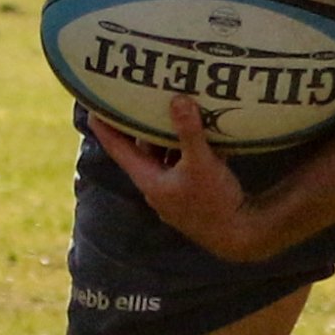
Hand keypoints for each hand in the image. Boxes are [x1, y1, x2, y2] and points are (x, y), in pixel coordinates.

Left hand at [87, 98, 271, 261]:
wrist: (240, 235)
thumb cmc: (215, 203)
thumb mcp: (202, 163)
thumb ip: (189, 132)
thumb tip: (178, 100)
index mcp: (149, 180)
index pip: (117, 149)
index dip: (105, 127)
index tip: (94, 106)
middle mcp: (156, 186)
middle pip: (143, 150)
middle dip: (142, 125)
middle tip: (140, 98)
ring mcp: (174, 192)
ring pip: (166, 156)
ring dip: (170, 136)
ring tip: (174, 108)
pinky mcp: (192, 194)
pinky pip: (185, 164)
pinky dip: (191, 149)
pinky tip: (206, 132)